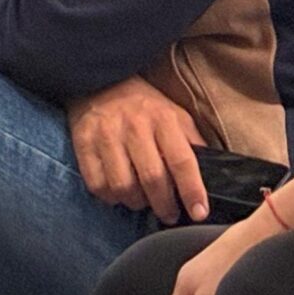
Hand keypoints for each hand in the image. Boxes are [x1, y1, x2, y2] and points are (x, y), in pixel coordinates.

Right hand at [67, 75, 208, 222]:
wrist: (101, 81)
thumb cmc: (144, 105)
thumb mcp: (174, 114)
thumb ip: (191, 141)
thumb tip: (210, 172)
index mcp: (162, 118)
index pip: (181, 160)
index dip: (192, 189)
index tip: (199, 212)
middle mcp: (134, 126)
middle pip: (152, 178)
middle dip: (164, 204)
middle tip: (170, 214)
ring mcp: (106, 136)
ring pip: (123, 187)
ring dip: (136, 202)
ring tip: (142, 200)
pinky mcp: (83, 144)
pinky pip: (97, 186)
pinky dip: (110, 197)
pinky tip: (118, 192)